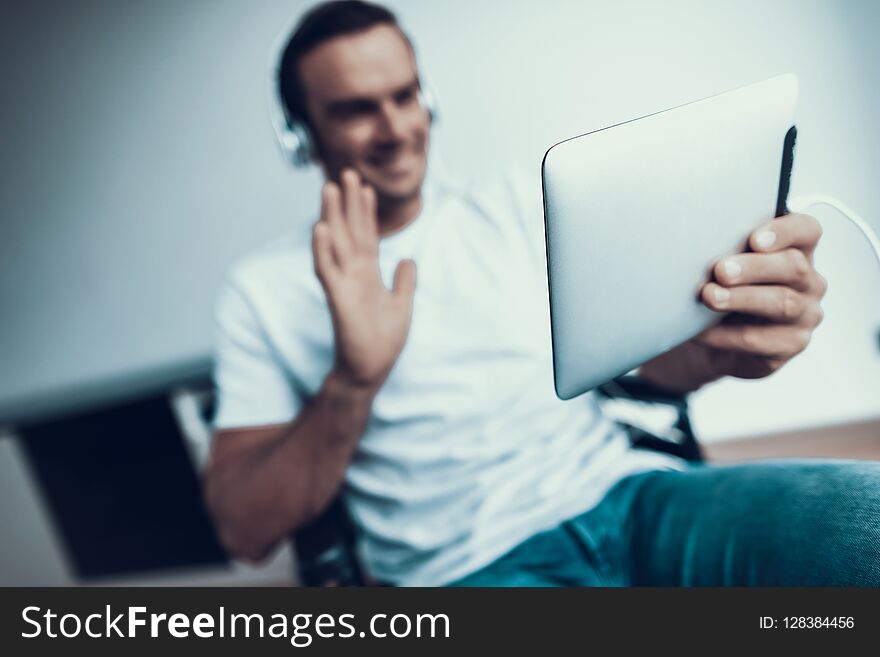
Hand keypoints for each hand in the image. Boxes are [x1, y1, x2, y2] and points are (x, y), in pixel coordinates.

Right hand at [312, 169, 416, 388]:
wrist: (370, 369)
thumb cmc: (382, 341)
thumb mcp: (402, 304)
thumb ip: (404, 281)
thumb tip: (409, 260)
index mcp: (368, 274)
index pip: (366, 235)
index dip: (365, 211)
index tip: (364, 186)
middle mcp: (353, 274)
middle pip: (349, 231)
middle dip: (348, 203)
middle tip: (345, 172)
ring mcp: (343, 284)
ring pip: (335, 243)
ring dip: (331, 216)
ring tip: (329, 188)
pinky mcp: (337, 299)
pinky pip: (326, 270)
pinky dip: (322, 249)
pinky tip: (320, 228)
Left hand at [639, 213, 826, 391]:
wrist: (718, 340)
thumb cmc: (725, 290)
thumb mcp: (726, 267)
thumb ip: (724, 253)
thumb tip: (692, 247)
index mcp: (797, 250)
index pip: (807, 231)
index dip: (785, 232)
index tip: (754, 239)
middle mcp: (808, 282)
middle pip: (793, 267)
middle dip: (754, 268)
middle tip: (721, 270)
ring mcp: (804, 315)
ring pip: (781, 303)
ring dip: (742, 299)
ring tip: (710, 296)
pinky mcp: (790, 344)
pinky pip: (760, 339)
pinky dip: (725, 334)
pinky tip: (702, 330)